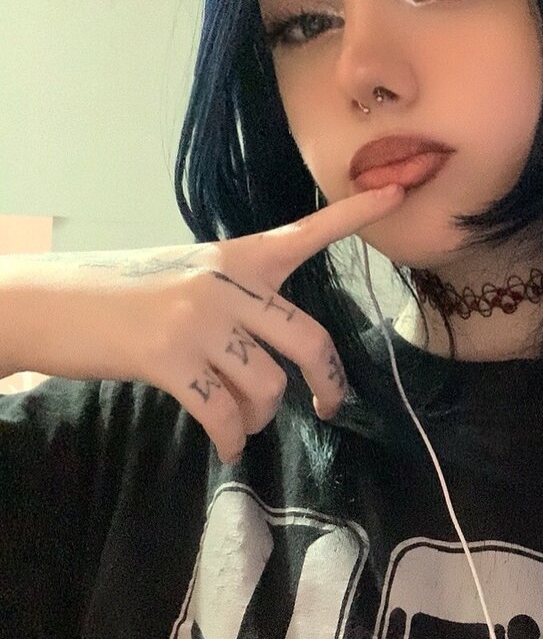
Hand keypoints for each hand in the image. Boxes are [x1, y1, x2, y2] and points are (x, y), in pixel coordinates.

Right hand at [2, 184, 404, 462]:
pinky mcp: (169, 358)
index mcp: (235, 257)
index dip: (355, 214)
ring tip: (239, 423)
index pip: (306, 234)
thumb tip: (276, 364)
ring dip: (258, 418)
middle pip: (308, 339)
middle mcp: (225, 283)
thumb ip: (238, 303)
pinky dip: (230, 441)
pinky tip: (225, 447)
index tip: (400, 191)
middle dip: (328, 383)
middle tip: (329, 406)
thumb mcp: (187, 279)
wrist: (46, 305)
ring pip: (267, 387)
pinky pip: (225, 415)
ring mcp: (198, 320)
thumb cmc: (121, 295)